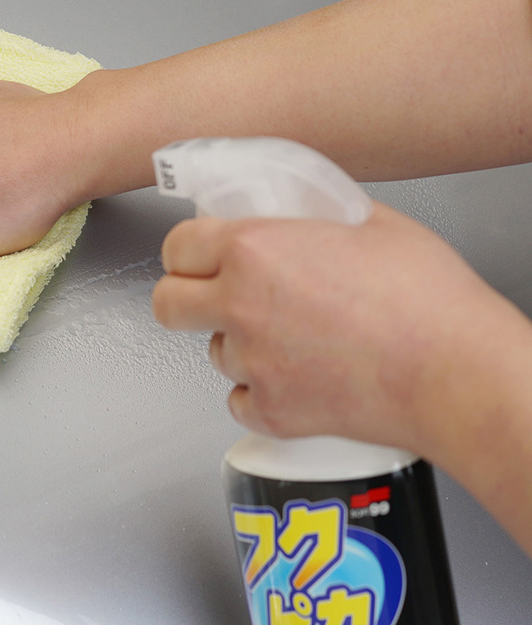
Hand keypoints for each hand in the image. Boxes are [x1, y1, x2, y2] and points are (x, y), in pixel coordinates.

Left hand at [151, 203, 517, 453]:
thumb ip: (313, 215)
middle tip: (214, 296)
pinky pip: (240, 400)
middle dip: (186, 297)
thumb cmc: (427, 299)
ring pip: (213, 353)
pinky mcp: (269, 412)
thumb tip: (298, 212)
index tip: (200, 254)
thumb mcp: (370, 222)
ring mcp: (251, 364)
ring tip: (290, 337)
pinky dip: (261, 392)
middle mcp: (240, 307)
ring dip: (237, 344)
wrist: (456, 372)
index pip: (177, 246)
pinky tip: (298, 377)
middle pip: (168, 304)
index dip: (188, 250)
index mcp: (254, 250)